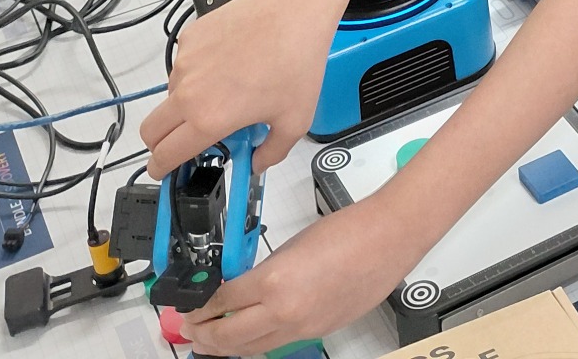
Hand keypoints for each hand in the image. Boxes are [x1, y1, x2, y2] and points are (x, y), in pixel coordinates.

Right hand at [142, 0, 333, 175]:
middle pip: (150, 131)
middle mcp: (188, 92)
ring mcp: (184, 63)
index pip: (165, 155)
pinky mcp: (189, 38)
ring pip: (169, 96)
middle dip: (160, 143)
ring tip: (224, 94)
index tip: (163, 170)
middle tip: (185, 142)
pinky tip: (228, 65)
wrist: (292, 10)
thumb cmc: (295, 61)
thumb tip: (258, 163)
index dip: (161, 169)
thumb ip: (271, 152)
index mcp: (208, 119)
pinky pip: (182, 66)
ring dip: (184, 105)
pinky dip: (196, 73)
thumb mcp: (294, 120)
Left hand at [181, 196, 416, 354]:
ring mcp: (303, 327)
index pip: (222, 303)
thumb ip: (264, 270)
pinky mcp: (320, 332)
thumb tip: (242, 287)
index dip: (201, 308)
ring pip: (252, 349)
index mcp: (274, 282)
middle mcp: (285, 312)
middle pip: (228, 337)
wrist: (388, 238)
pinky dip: (256, 345)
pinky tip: (250, 338)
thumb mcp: (291, 246)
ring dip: (227, 347)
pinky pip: (277, 345)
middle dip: (203, 336)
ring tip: (211, 343)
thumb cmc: (349, 231)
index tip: (190, 307)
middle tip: (189, 331)